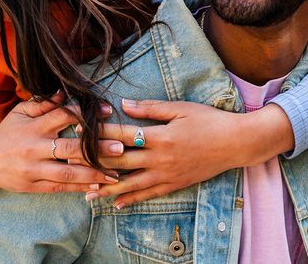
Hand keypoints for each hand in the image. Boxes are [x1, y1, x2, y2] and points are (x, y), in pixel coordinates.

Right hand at [0, 92, 122, 209]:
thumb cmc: (6, 134)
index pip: (63, 117)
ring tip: (116, 174)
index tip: (107, 112)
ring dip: (93, 173)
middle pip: (70, 147)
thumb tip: (64, 92)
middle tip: (121, 147)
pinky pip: (59, 187)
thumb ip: (43, 104)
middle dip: (97, 148)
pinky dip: (78, 187)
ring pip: (67, 172)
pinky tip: (96, 186)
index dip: (86, 114)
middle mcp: (34, 148)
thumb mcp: (20, 114)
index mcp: (33, 126)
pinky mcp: (32, 186)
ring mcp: (33, 169)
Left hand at [78, 99, 293, 208]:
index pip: (120, 135)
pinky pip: (149, 194)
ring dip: (107, 189)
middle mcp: (159, 158)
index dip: (98, 133)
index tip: (78, 132)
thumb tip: (124, 103)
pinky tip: (116, 204)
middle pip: (119, 162)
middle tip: (70, 164)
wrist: (236, 143)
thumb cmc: (209, 121)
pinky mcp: (175, 184)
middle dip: (93, 163)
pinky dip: (132, 200)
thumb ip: (150, 108)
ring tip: (87, 193)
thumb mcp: (179, 108)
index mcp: (159, 136)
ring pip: (130, 184)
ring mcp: (167, 174)